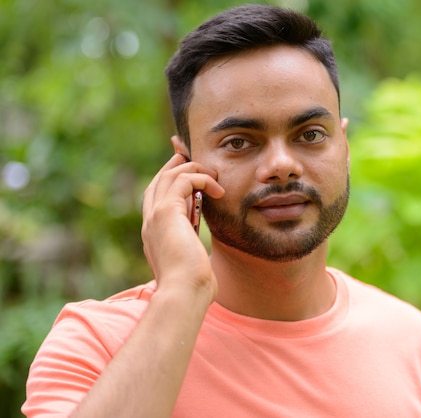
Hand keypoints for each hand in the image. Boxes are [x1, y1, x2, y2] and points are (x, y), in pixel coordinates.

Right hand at [141, 153, 224, 294]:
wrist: (184, 294)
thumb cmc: (192, 287)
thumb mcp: (191, 263)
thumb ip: (190, 251)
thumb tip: (199, 253)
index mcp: (154, 233)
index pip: (156, 197)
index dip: (170, 180)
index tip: (187, 172)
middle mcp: (150, 222)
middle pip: (159, 181)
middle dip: (176, 164)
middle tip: (193, 154)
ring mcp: (155, 216)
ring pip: (169, 176)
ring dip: (193, 170)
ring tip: (214, 176)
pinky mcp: (166, 213)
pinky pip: (183, 181)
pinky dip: (201, 179)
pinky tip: (218, 191)